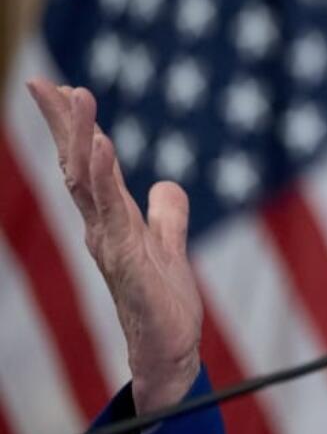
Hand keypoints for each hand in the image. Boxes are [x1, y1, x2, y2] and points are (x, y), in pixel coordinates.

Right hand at [27, 79, 202, 413]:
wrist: (170, 351)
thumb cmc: (164, 303)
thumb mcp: (170, 247)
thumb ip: (166, 216)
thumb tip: (166, 186)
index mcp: (112, 219)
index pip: (88, 165)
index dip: (74, 128)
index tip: (59, 88)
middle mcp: (102, 228)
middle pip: (77, 167)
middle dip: (64, 124)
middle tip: (48, 83)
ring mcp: (109, 244)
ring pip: (88, 183)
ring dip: (81, 138)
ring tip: (77, 98)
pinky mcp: (126, 261)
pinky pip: (112, 213)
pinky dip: (103, 177)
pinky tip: (100, 146)